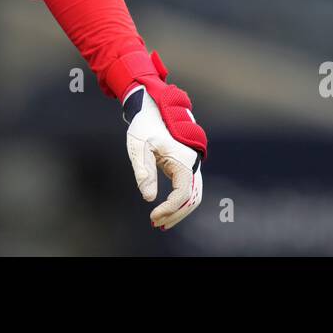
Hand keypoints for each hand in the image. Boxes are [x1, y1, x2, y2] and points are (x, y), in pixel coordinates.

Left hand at [122, 85, 203, 229]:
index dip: (169, 209)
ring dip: (179, 210)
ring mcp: (191, 164)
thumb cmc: (144, 126)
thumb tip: (149, 198)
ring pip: (193, 195)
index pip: (182, 194)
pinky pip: (188, 189)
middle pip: (191, 199)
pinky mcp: (186, 165)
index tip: (152, 216)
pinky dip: (180, 202)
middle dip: (175, 214)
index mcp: (184, 160)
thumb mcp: (139, 147)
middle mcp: (192, 164)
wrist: (151, 108)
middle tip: (155, 224)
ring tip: (160, 222)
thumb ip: (144, 171)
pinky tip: (165, 209)